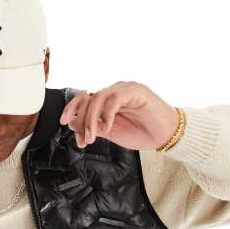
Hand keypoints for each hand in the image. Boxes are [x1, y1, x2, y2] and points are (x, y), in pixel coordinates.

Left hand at [59, 82, 180, 150]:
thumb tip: (73, 123)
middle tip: (84, 139)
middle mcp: (115, 92)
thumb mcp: (112, 133)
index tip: (64, 121)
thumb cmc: (143, 133)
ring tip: (93, 136)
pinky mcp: (136, 91)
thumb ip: (94, 127)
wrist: (165, 136)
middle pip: (88, 98)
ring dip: (92, 119)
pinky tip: (108, 127)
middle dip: (82, 120)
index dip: (72, 108)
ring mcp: (125, 89)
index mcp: (109, 100)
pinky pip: (115, 99)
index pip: (84, 98)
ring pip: (99, 98)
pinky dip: (107, 114)